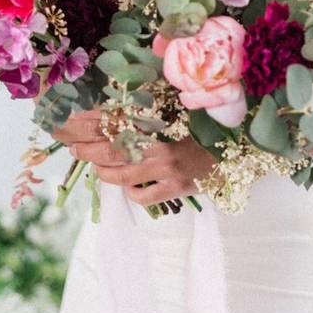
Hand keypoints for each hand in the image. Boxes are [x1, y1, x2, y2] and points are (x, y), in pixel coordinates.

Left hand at [53, 110, 214, 206]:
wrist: (241, 148)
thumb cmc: (207, 130)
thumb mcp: (178, 116)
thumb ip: (150, 117)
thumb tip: (117, 118)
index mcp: (161, 123)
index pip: (116, 123)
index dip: (90, 123)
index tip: (72, 123)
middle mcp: (162, 146)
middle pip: (112, 149)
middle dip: (87, 150)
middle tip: (74, 148)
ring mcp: (168, 170)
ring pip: (122, 175)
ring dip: (103, 173)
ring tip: (97, 169)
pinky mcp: (176, 189)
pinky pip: (143, 197)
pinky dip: (131, 193)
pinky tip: (131, 187)